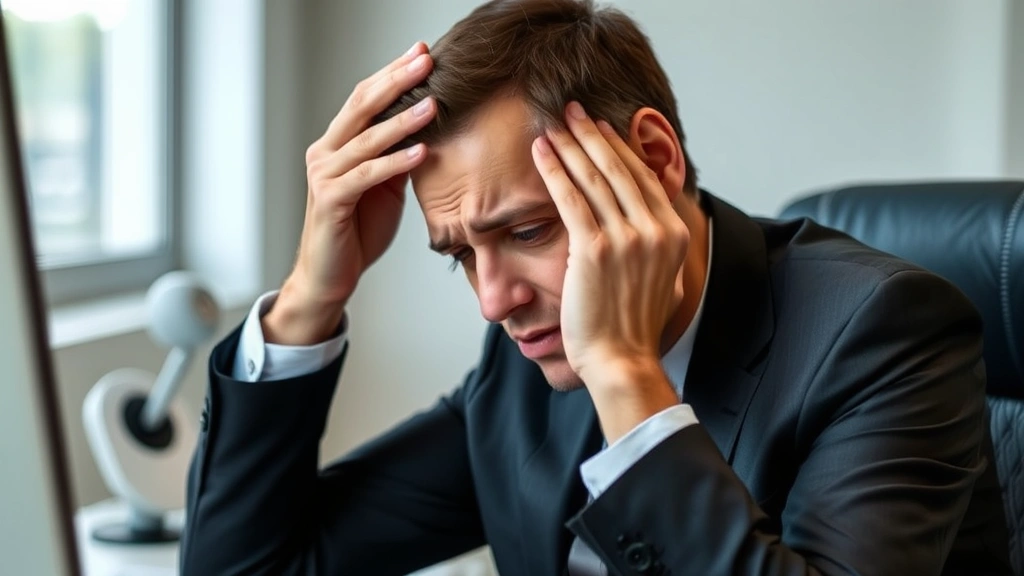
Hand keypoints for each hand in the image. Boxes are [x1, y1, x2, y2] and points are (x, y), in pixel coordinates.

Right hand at [265, 42, 436, 344]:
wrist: (330, 277)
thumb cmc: (357, 232)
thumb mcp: (384, 188)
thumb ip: (396, 158)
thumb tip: (427, 130)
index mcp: (336, 145)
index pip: (365, 99)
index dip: (392, 74)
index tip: (422, 54)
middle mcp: (324, 153)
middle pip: (362, 106)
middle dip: (397, 82)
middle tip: (426, 61)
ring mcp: (323, 175)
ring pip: (366, 139)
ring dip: (403, 121)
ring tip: (433, 104)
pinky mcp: (329, 200)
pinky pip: (366, 176)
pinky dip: (394, 163)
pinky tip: (421, 152)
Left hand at [531, 102, 686, 410]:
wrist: (622, 360)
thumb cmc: (634, 327)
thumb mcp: (666, 281)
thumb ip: (662, 249)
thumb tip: (657, 229)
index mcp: (673, 234)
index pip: (643, 178)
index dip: (619, 149)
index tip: (601, 130)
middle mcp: (654, 230)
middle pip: (618, 169)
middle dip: (592, 135)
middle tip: (573, 111)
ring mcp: (626, 238)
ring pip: (593, 178)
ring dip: (570, 146)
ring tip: (553, 124)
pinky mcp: (594, 250)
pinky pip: (571, 199)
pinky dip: (554, 171)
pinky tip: (541, 153)